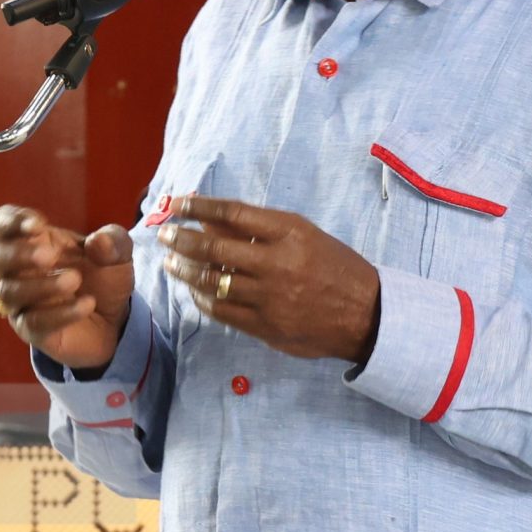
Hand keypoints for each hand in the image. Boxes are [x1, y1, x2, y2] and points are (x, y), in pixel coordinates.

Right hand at [0, 204, 135, 370]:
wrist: (117, 320)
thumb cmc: (104, 278)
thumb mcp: (118, 253)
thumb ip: (113, 241)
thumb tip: (99, 241)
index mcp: (33, 241)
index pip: (0, 224)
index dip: (10, 221)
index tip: (38, 224)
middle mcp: (18, 270)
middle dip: (15, 253)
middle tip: (48, 256)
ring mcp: (21, 302)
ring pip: (8, 292)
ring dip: (41, 285)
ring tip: (75, 281)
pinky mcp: (31, 330)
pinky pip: (33, 322)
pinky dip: (60, 313)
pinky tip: (87, 305)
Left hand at [156, 195, 381, 363]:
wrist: (366, 314)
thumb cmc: (335, 268)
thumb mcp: (305, 236)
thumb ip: (260, 229)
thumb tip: (210, 220)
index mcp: (290, 233)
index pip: (232, 214)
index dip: (198, 208)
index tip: (177, 204)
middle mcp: (277, 264)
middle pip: (214, 248)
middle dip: (181, 240)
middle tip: (164, 235)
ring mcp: (270, 298)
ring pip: (211, 282)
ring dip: (184, 270)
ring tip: (171, 263)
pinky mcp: (266, 327)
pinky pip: (221, 311)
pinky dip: (201, 298)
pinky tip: (192, 289)